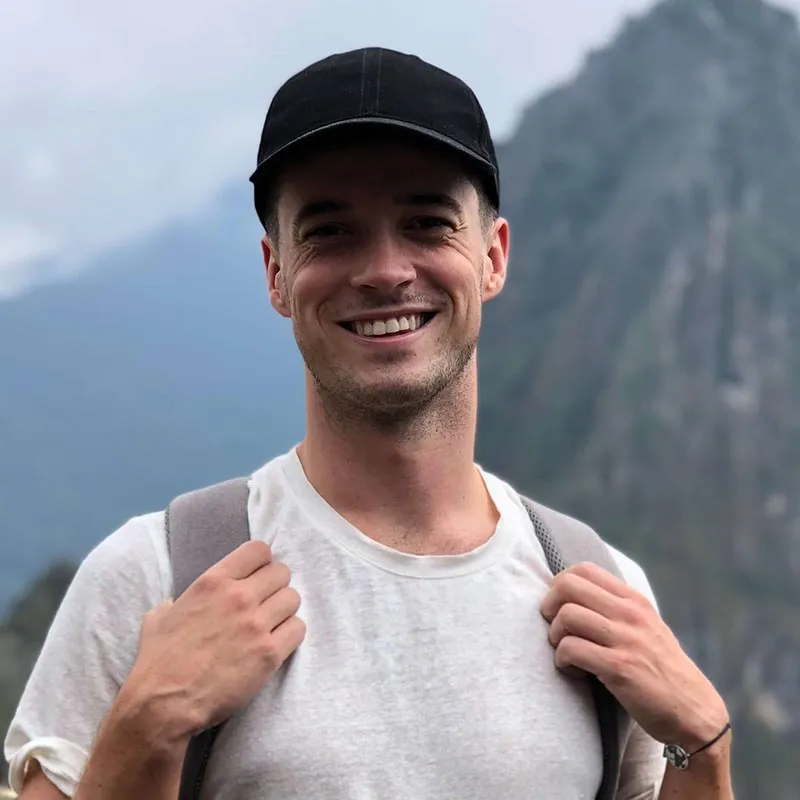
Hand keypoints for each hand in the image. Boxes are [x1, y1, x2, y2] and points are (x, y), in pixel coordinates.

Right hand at [126, 540, 305, 737]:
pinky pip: (298, 629)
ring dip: (284, 611)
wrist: (163, 705)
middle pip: (282, 572)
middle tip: (266, 604)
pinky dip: (290, 635)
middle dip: (276, 586)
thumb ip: (176, 603)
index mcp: (213, 582)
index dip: (262, 562)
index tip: (257, 576)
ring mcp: (256, 625)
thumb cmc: (158, 662)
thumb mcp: (159, 618)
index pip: (258, 550)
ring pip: (293, 599)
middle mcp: (239, 597)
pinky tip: (276, 644)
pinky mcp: (269, 653)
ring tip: (272, 625)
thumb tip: (174, 604)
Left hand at [540, 562, 727, 749]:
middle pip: (567, 585)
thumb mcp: (645, 627)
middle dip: (549, 606)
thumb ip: (616, 608)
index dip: (560, 584)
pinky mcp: (619, 667)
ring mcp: (626, 639)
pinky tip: (574, 671)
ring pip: (566, 616)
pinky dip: (562, 660)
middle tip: (555, 628)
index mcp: (634, 600)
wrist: (694, 711)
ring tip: (566, 652)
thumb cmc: (660, 668)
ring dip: (555, 636)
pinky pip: (572, 649)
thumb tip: (570, 595)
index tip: (560, 607)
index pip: (584, 569)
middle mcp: (630, 614)